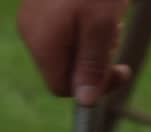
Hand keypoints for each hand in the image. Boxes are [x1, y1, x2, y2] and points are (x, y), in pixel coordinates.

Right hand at [17, 0, 131, 105]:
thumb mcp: (101, 26)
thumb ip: (93, 65)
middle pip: (65, 69)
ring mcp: (32, 18)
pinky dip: (83, 28)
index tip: (120, 69)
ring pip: (65, 50)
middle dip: (95, 61)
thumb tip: (86, 102)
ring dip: (93, 44)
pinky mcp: (39, 7)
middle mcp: (30, 33)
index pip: (62, 88)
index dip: (93, 86)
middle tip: (116, 36)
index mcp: (43, 44)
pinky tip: (95, 9)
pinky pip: (62, 30)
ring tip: (109, 19)